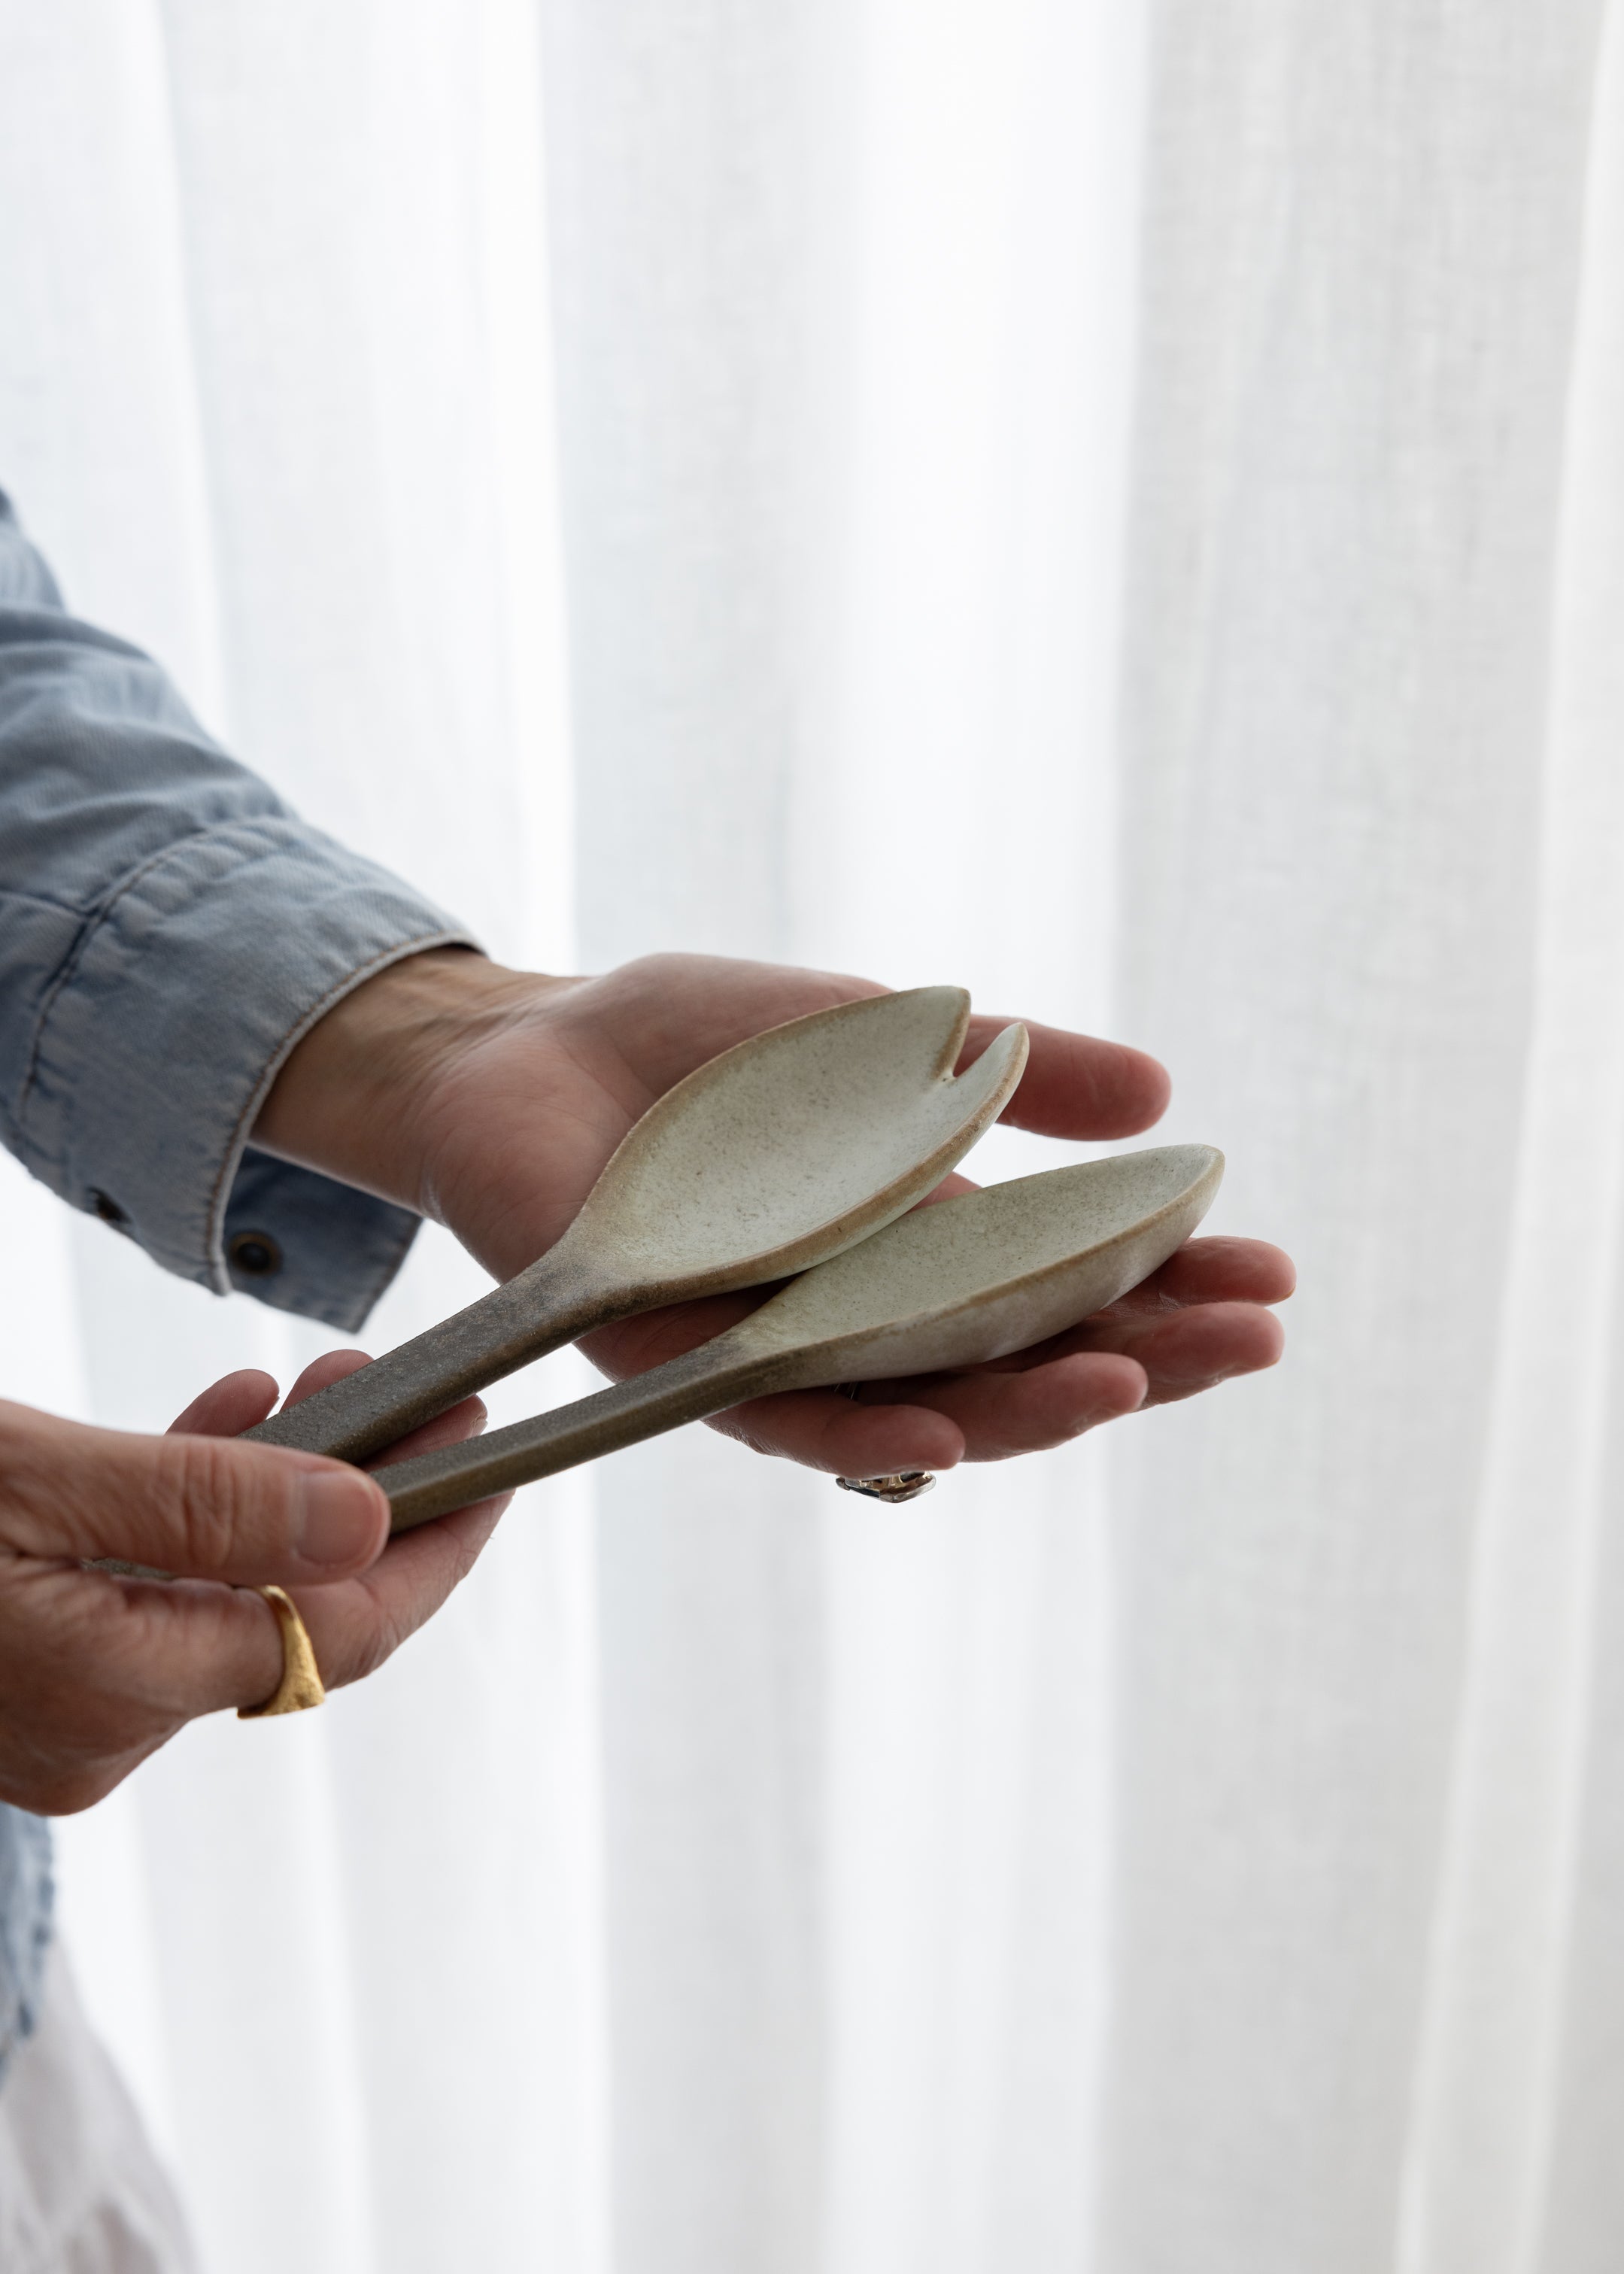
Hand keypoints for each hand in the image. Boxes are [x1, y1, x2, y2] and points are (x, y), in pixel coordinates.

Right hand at [0, 1355, 504, 1813]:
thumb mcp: (40, 1486)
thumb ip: (203, 1506)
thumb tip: (365, 1522)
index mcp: (117, 1699)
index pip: (336, 1637)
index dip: (430, 1549)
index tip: (489, 1462)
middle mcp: (104, 1726)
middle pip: (293, 1607)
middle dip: (369, 1493)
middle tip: (427, 1399)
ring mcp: (69, 1700)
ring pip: (227, 1586)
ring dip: (284, 1482)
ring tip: (338, 1378)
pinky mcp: (37, 1657)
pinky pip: (157, 1584)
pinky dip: (200, 1505)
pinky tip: (238, 1415)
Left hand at [255, 950, 1292, 1474]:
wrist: (523, 1051)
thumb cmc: (702, 1044)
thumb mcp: (881, 1026)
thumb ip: (1006, 1067)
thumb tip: (1163, 1092)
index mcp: (925, 1238)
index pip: (1072, 1282)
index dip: (1171, 1284)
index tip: (1273, 1273)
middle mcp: (868, 1310)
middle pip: (1025, 1359)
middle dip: (1144, 1353)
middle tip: (1253, 1338)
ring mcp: (780, 1344)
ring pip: (926, 1405)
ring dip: (1031, 1407)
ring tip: (1134, 1384)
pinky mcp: (677, 1364)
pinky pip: (779, 1415)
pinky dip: (862, 1426)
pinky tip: (942, 1428)